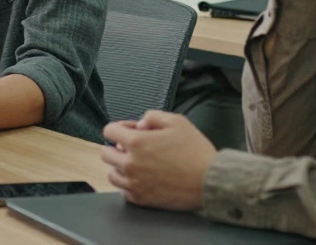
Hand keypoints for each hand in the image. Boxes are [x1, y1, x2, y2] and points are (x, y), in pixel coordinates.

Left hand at [100, 111, 216, 210]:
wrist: (210, 182)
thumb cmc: (196, 152)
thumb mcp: (177, 121)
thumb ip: (152, 117)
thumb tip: (140, 124)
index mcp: (136, 142)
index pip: (108, 131)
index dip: (120, 128)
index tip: (130, 131)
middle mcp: (130, 164)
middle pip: (105, 153)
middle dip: (117, 147)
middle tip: (134, 148)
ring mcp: (134, 183)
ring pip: (112, 174)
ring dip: (120, 167)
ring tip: (138, 164)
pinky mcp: (141, 199)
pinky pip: (123, 191)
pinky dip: (129, 184)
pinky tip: (143, 178)